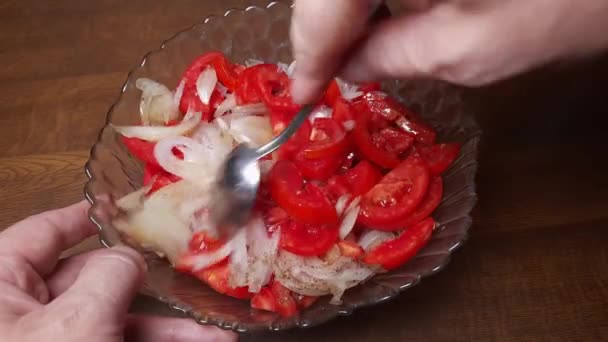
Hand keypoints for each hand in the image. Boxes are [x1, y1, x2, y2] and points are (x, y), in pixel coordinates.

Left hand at [0, 201, 236, 341]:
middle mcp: (19, 314)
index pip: (44, 233)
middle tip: (193, 286)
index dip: (87, 216)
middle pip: (93, 283)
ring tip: (216, 339)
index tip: (127, 207)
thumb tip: (130, 256)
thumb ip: (111, 275)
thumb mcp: (76, 323)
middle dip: (152, 291)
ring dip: (165, 332)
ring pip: (111, 326)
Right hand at [290, 0, 607, 102]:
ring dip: (339, 13)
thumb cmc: (560, 6)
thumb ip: (389, 56)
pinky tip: (374, 20)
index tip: (302, 96)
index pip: (322, 6)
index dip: (308, 54)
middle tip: (318, 79)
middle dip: (318, 31)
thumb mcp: (465, 48)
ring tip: (342, 56)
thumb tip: (346, 67)